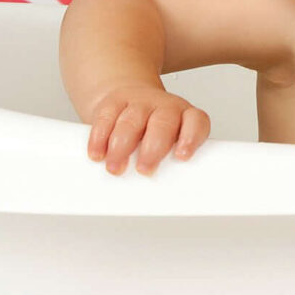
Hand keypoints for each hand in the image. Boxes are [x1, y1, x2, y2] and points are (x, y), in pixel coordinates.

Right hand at [84, 82, 209, 175]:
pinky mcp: (115, 102)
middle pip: (162, 124)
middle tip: (144, 170)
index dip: (190, 138)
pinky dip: (100, 138)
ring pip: (131, 122)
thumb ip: (170, 162)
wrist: (132, 99)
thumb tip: (162, 195)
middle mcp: (165, 108)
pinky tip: (98, 154)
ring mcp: (140, 102)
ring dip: (121, 148)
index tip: (182, 156)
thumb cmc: (155, 132)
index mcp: (186, 117)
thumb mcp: (169, 143)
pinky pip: (106, 117)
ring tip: (116, 168)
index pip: (196, 121)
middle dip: (152, 149)